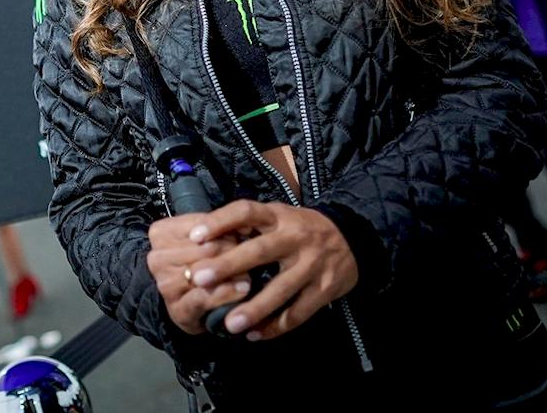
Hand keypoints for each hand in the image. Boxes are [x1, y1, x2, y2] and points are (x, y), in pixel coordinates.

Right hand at [145, 212, 251, 335]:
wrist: (188, 305)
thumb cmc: (199, 265)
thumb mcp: (206, 240)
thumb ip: (221, 228)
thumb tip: (246, 224)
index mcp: (161, 233)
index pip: (202, 224)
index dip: (227, 229)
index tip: (242, 234)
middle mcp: (157, 257)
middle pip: (207, 248)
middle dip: (233, 251)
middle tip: (251, 256)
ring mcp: (165, 284)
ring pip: (207, 272)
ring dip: (233, 273)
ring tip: (250, 273)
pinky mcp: (177, 309)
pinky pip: (205, 297)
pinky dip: (227, 292)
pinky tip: (243, 289)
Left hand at [184, 200, 357, 341]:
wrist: (352, 238)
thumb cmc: (301, 229)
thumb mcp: (279, 216)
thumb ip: (250, 227)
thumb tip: (206, 242)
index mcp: (279, 216)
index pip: (246, 212)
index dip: (220, 221)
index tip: (195, 236)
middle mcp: (295, 238)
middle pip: (259, 251)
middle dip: (228, 265)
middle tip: (200, 279)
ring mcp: (311, 264)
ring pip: (280, 289)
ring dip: (254, 308)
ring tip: (229, 324)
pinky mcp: (325, 289)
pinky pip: (298, 312)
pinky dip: (276, 326)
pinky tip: (255, 335)